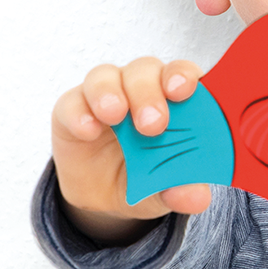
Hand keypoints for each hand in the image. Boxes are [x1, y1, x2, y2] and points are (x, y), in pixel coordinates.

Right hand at [51, 58, 211, 243]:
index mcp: (174, 100)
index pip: (184, 74)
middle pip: (145, 71)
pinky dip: (79, 113)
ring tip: (115, 116)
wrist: (103, 198)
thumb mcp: (166, 191)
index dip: (185, 75)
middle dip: (149, 92)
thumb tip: (196, 198)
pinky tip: (88, 131)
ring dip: (112, 92)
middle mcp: (141, 87)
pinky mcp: (71, 109)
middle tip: (153, 123)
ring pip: (106, 76)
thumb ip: (181, 190)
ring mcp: (105, 94)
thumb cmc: (147, 177)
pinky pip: (72, 102)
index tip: (185, 89)